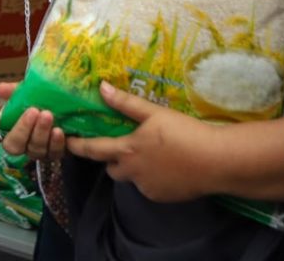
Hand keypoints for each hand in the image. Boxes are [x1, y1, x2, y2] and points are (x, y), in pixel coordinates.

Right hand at [0, 81, 65, 159]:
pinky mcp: (53, 154)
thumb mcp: (27, 92)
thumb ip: (14, 91)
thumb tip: (1, 88)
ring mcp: (35, 151)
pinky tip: (58, 131)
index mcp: (6, 128)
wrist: (66, 107)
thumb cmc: (41, 100)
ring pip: (33, 150)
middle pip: (12, 146)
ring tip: (48, 115)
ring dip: (40, 132)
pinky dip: (55, 142)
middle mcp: (19, 143)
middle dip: (22, 129)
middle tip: (32, 111)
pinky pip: (52, 153)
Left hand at [66, 81, 220, 201]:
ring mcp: (147, 188)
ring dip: (133, 168)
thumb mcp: (154, 113)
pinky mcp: (162, 197)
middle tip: (120, 145)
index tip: (67, 143)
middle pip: (111, 168)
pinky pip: (149, 186)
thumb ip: (126, 103)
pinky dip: (151, 177)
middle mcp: (133, 173)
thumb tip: (101, 87)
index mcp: (128, 150)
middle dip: (111, 159)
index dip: (78, 146)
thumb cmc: (185, 133)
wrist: (216, 162)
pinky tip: (167, 165)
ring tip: (151, 153)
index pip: (94, 150)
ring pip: (132, 178)